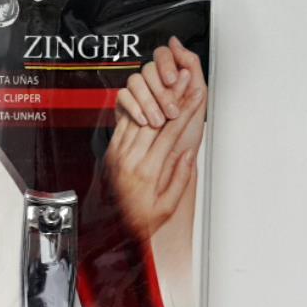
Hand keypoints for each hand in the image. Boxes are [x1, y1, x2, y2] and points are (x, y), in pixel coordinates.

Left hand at [105, 86, 204, 239]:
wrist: (110, 229)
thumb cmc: (140, 221)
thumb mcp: (167, 207)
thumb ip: (179, 179)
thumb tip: (188, 154)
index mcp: (147, 172)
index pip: (170, 133)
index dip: (185, 110)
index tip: (197, 94)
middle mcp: (130, 159)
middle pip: (155, 118)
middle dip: (172, 96)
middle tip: (184, 77)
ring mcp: (117, 155)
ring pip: (138, 118)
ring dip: (155, 99)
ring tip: (168, 83)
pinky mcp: (110, 153)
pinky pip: (123, 126)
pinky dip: (136, 110)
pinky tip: (147, 100)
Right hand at [116, 37, 205, 136]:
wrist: (174, 162)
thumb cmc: (186, 135)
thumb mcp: (199, 99)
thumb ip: (192, 66)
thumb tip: (176, 42)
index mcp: (174, 77)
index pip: (163, 54)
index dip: (166, 63)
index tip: (172, 80)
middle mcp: (155, 83)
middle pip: (148, 68)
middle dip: (161, 91)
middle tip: (171, 110)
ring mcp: (139, 95)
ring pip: (135, 81)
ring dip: (148, 101)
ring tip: (159, 121)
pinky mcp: (125, 108)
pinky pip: (123, 96)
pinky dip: (134, 107)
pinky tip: (144, 120)